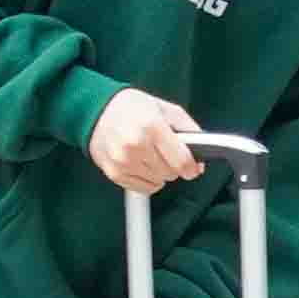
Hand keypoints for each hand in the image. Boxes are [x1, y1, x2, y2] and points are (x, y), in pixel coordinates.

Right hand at [85, 88, 201, 192]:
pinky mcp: (114, 172)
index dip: (191, 167)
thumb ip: (188, 128)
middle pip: (170, 173)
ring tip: (149, 155)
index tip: (192, 167)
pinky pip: (142, 188)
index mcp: (152, 127)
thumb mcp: (164, 108)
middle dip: (172, 165)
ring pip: (158, 183)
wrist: (95, 110)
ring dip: (159, 173)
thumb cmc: (131, 108)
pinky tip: (140, 164)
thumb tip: (203, 150)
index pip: (181, 161)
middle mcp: (136, 145)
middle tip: (163, 152)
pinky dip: (146, 180)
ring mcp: (123, 161)